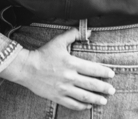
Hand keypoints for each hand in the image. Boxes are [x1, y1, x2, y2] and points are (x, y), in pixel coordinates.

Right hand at [0, 28, 114, 110]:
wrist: (25, 67)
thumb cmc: (42, 54)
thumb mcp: (57, 42)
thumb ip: (72, 35)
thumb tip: (87, 31)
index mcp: (71, 63)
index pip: (93, 69)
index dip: (104, 72)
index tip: (111, 74)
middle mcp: (70, 77)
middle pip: (92, 84)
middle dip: (104, 88)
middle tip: (112, 90)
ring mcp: (64, 88)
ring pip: (85, 96)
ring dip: (97, 99)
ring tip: (104, 100)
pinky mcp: (57, 96)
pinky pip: (73, 104)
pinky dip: (82, 106)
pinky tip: (87, 105)